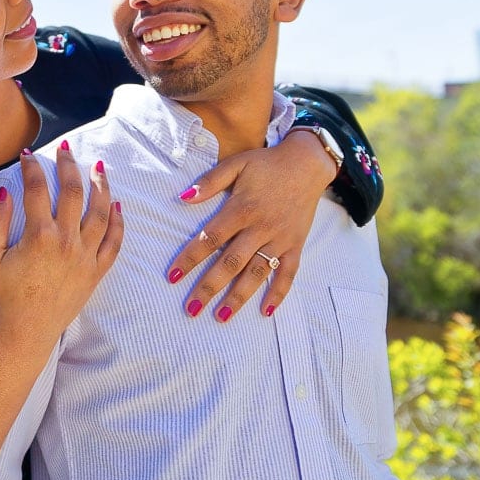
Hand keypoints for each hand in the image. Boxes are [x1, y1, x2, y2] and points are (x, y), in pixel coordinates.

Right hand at [0, 141, 123, 349]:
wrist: (27, 330)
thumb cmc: (6, 293)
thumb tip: (6, 190)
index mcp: (38, 236)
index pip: (36, 189)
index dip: (31, 167)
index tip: (27, 155)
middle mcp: (66, 241)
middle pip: (72, 191)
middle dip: (68, 165)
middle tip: (65, 149)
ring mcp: (85, 256)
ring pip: (101, 212)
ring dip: (100, 186)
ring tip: (98, 167)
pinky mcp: (97, 271)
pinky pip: (114, 242)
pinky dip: (118, 222)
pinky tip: (117, 205)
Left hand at [166, 130, 334, 320]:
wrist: (306, 163)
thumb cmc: (266, 164)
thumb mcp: (236, 164)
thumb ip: (210, 181)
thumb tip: (183, 198)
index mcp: (241, 208)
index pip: (210, 238)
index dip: (190, 258)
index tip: (173, 277)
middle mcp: (260, 228)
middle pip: (231, 263)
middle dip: (209, 287)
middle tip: (191, 308)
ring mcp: (280, 239)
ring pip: (257, 273)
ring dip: (239, 296)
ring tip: (221, 316)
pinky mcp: (296, 245)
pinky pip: (288, 274)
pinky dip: (278, 293)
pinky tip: (266, 311)